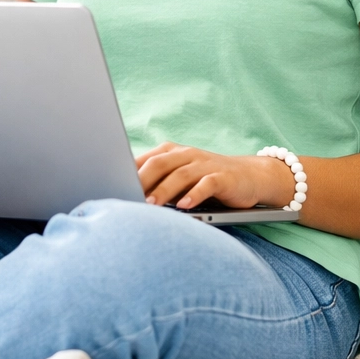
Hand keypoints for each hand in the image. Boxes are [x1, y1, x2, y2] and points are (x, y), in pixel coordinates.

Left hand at [136, 141, 296, 209]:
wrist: (249, 175)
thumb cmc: (205, 180)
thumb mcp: (179, 179)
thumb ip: (156, 183)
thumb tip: (124, 199)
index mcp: (171, 152)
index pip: (145, 160)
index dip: (127, 173)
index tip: (111, 187)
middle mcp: (186, 154)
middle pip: (159, 164)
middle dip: (142, 180)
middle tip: (127, 197)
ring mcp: (205, 164)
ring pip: (180, 174)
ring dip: (164, 190)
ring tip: (151, 205)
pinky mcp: (223, 176)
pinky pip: (207, 183)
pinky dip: (195, 194)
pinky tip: (185, 206)